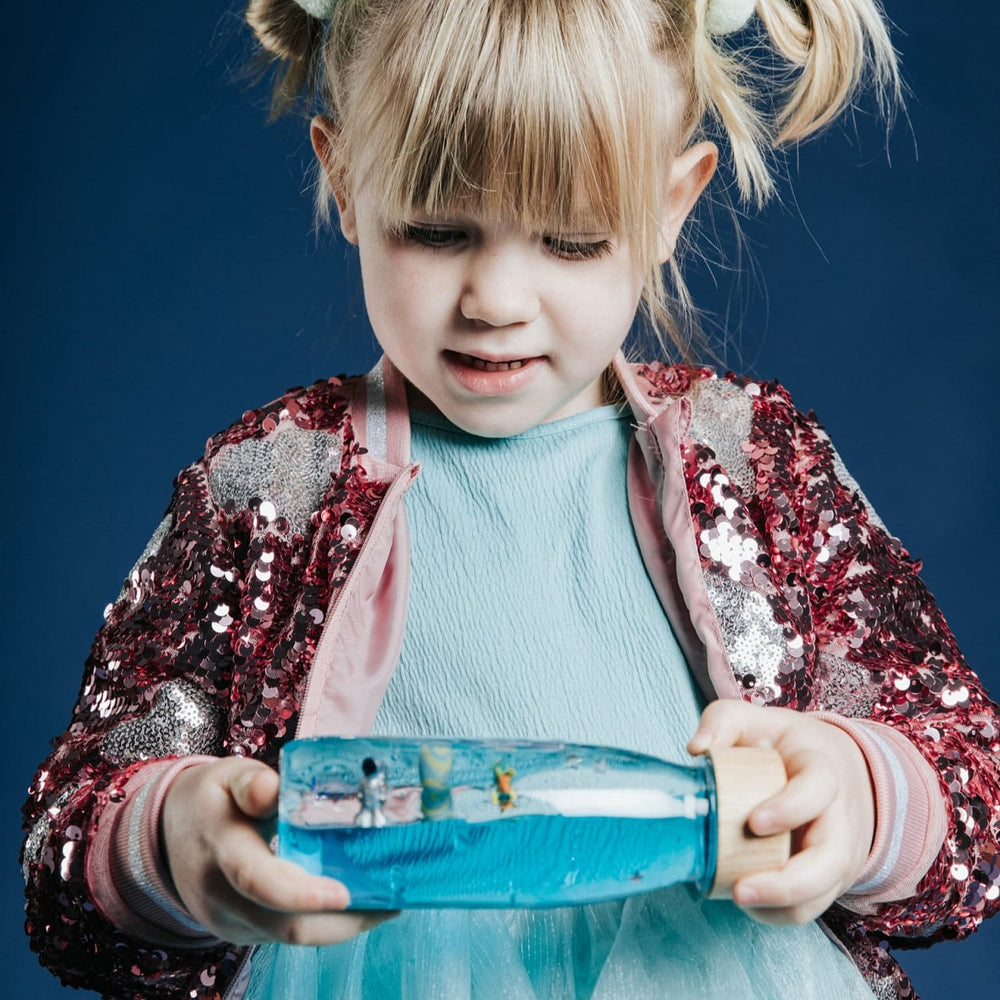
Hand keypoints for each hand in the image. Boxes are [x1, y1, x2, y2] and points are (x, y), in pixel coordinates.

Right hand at [161, 757, 393, 944]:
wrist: (169, 834)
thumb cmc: (211, 799)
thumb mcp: (225, 776)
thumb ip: (251, 782)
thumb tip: (271, 790)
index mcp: (220, 850)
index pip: (258, 881)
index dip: (303, 893)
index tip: (345, 892)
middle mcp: (222, 897)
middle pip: (286, 926)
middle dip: (344, 920)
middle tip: (391, 900)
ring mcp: (231, 921)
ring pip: (293, 939)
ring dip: (342, 926)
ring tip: (386, 901)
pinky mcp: (243, 931)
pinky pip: (288, 936)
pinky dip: (325, 924)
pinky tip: (357, 903)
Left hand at [687, 700, 874, 925]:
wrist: (837, 769)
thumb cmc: (788, 746)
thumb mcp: (757, 721)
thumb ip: (723, 722)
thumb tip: (696, 750)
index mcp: (824, 770)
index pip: (818, 789)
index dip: (790, 808)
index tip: (754, 822)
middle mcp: (841, 818)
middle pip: (831, 860)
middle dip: (788, 883)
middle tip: (741, 889)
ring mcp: (839, 853)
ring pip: (822, 893)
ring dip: (781, 905)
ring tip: (737, 897)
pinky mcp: (829, 879)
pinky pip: (810, 907)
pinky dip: (779, 913)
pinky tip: (748, 902)